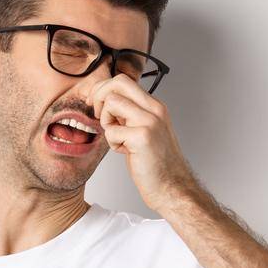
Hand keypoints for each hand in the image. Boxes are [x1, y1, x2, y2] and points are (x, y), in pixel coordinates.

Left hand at [90, 75, 200, 211]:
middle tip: (98, 116)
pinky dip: (112, 143)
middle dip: (99, 96)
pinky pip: (111, 130)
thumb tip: (104, 103)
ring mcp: (150, 121)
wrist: (172, 187)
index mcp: (154, 106)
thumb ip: (128, 115)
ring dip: (106, 121)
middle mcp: (155, 109)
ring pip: (111, 102)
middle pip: (117, 82)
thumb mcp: (143, 131)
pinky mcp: (142, 137)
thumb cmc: (155, 163)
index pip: (123, 81)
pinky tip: (125, 152)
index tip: (95, 105)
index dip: (103, 89)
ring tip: (118, 138)